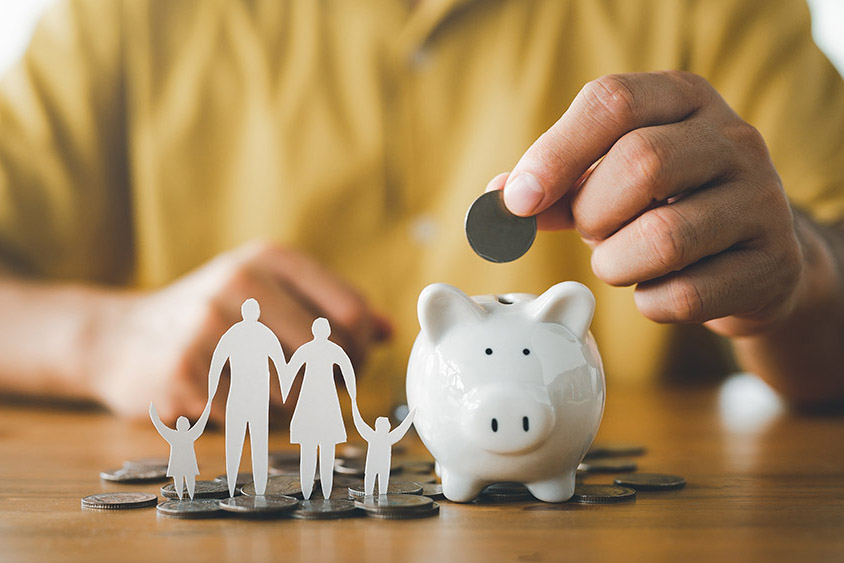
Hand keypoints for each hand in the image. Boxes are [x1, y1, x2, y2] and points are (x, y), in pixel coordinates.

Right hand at [91, 241, 390, 421]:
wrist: (120, 337)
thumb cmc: (213, 317)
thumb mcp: (268, 293)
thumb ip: (330, 308)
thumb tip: (389, 330)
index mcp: (270, 260)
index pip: (353, 314)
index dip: (359, 353)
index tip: (345, 368)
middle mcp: (242, 283)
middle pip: (330, 357)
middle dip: (331, 385)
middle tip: (313, 390)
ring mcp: (209, 326)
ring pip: (293, 393)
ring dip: (289, 408)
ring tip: (264, 392)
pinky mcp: (184, 372)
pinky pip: (250, 417)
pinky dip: (250, 421)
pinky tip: (228, 401)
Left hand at [489, 71, 801, 336]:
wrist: (753, 259)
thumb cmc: (663, 208)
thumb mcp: (609, 180)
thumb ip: (555, 186)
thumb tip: (495, 204)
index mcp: (683, 99)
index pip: (612, 101)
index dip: (554, 152)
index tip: (516, 200)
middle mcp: (733, 138)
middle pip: (641, 163)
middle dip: (592, 212)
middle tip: (590, 232)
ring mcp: (763, 200)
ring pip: (663, 237)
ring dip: (616, 263)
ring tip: (620, 261)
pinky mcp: (773, 264)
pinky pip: (685, 296)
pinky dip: (650, 303)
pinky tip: (659, 289)